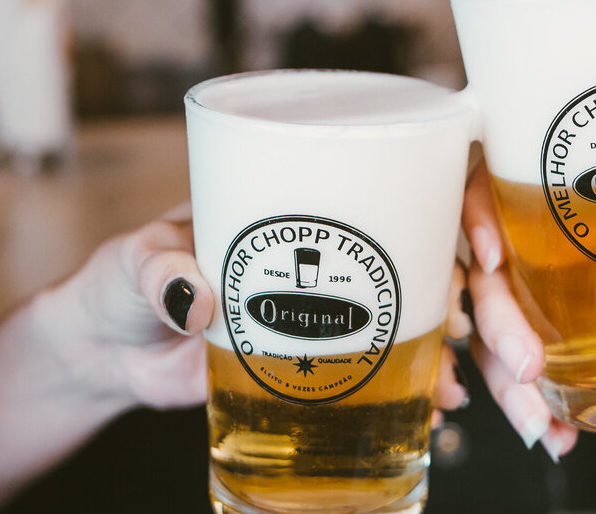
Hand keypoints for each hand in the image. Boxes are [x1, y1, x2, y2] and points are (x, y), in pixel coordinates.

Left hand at [44, 204, 471, 416]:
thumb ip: (159, 274)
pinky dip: (417, 389)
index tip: (480, 250)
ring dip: (455, 353)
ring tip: (465, 389)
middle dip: (476, 300)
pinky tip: (439, 408)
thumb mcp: (134, 262)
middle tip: (488, 340)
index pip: (399, 187)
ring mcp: (328, 309)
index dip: (457, 211)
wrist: (107, 354)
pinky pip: (383, 373)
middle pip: (430, 260)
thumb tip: (199, 299)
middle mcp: (328, 250)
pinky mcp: (316, 364)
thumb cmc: (122, 284)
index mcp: (297, 202)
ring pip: (418, 320)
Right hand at [462, 162, 595, 473]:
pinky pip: (516, 372)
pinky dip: (524, 407)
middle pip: (489, 265)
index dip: (478, 207)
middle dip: (494, 320)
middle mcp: (561, 248)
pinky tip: (554, 433)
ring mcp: (554, 302)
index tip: (493, 253)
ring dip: (500, 377)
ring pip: (490, 326)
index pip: (506, 177)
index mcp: (595, 200)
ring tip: (539, 420)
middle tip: (528, 367)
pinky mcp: (562, 353)